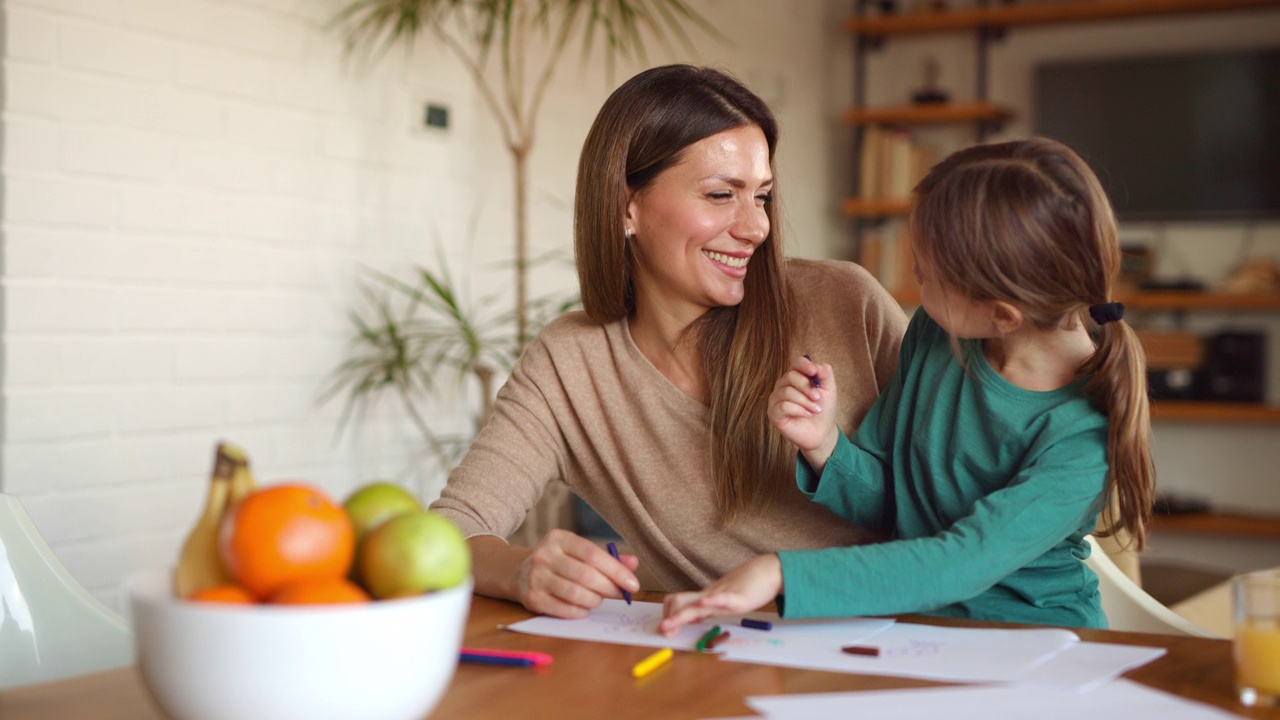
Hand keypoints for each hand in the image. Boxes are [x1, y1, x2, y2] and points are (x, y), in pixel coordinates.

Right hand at [516, 529, 639, 617]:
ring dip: (595, 600)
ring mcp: (536, 577)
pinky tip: (584, 607)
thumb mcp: (579, 552)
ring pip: (576, 594)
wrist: (521, 574)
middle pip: (586, 575)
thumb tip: (633, 563)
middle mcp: (545, 555)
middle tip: (621, 595)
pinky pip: (566, 610)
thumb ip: (607, 557)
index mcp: (559, 538)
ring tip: (598, 599)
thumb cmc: (560, 562)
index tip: (633, 584)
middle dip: (609, 588)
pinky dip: (582, 611)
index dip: (616, 570)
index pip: (592, 554)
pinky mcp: (533, 599)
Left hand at [658, 554, 782, 635]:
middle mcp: (710, 596)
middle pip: (683, 603)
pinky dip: (713, 601)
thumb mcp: (723, 599)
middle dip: (670, 618)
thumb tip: (694, 618)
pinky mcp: (740, 597)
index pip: (679, 602)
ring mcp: (723, 595)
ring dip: (681, 615)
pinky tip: (704, 603)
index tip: (665, 630)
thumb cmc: (747, 585)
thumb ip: (709, 608)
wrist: (768, 571)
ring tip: (668, 624)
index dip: (669, 615)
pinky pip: (724, 598)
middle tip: (661, 631)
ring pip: (698, 604)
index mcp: (706, 598)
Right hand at [768, 355, 838, 458]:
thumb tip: (817, 365)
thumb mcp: (829, 390)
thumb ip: (825, 375)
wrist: (821, 432)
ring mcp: (776, 399)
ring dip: (805, 401)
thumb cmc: (823, 410)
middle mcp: (783, 385)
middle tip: (818, 398)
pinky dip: (798, 410)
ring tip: (815, 410)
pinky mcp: (774, 413)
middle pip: (791, 376)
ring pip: (787, 392)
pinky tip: (807, 414)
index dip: (804, 365)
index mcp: (796, 377)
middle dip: (807, 387)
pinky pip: (783, 406)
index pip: (796, 363)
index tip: (814, 371)